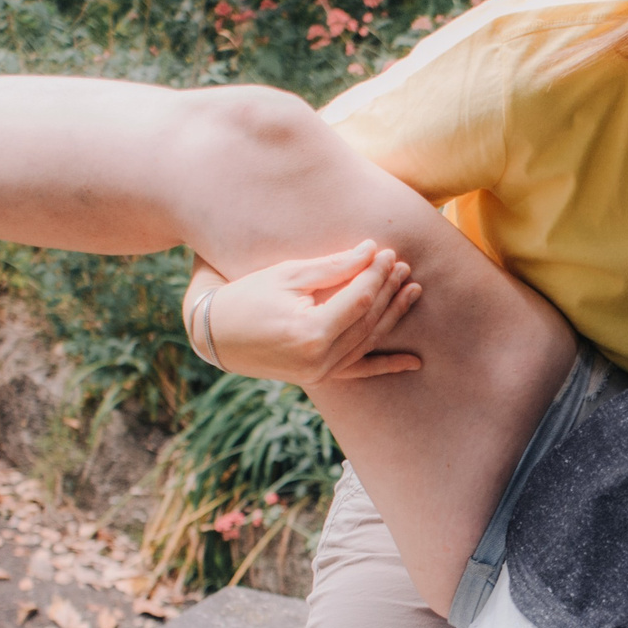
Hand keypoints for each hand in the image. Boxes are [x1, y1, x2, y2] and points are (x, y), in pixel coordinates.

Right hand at [184, 241, 422, 385]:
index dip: (375, 274)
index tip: (387, 252)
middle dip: (388, 291)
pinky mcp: (319, 377)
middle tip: (404, 266)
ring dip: (392, 316)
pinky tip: (413, 362)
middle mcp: (319, 359)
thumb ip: (333, 266)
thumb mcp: (288, 275)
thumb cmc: (246, 296)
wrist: (213, 333)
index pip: (358, 299)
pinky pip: (359, 371)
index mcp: (310, 332)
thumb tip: (370, 250)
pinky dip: (386, 366)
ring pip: (367, 342)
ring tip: (412, 290)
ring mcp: (320, 372)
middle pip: (367, 320)